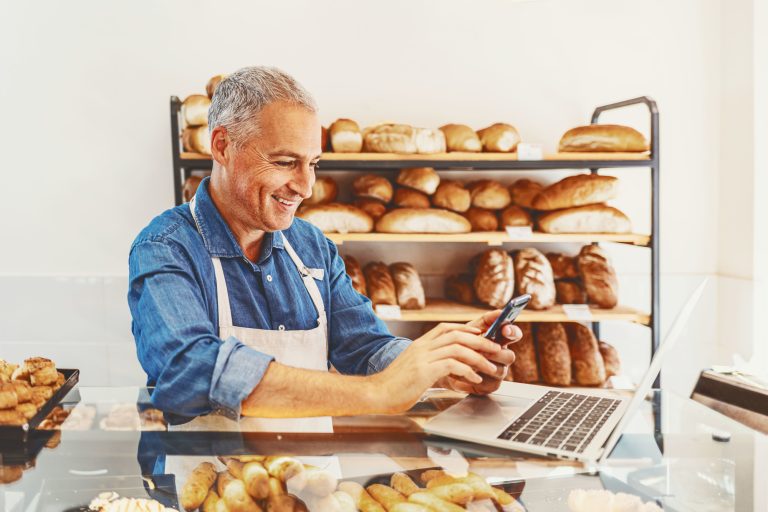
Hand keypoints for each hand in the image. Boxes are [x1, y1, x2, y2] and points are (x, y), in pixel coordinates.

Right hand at [371, 322, 504, 412]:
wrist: (376, 394)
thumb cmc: (394, 386)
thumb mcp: (412, 369)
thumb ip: (427, 363)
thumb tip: (445, 367)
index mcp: (419, 345)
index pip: (445, 327)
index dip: (466, 329)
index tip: (480, 334)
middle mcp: (422, 347)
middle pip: (456, 335)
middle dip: (480, 341)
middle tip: (495, 349)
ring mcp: (422, 358)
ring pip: (457, 348)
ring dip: (478, 357)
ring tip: (490, 366)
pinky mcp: (423, 371)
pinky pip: (452, 365)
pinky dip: (467, 370)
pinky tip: (474, 379)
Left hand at [437, 310, 522, 394]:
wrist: (447, 363)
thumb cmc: (462, 344)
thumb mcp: (472, 330)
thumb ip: (486, 320)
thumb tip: (499, 311)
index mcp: (500, 341)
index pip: (514, 335)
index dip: (512, 332)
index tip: (505, 329)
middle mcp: (503, 357)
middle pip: (510, 356)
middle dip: (495, 353)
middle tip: (482, 349)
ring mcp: (498, 372)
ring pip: (498, 370)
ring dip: (483, 365)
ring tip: (469, 361)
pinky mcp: (489, 386)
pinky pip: (486, 383)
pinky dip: (471, 376)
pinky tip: (461, 372)